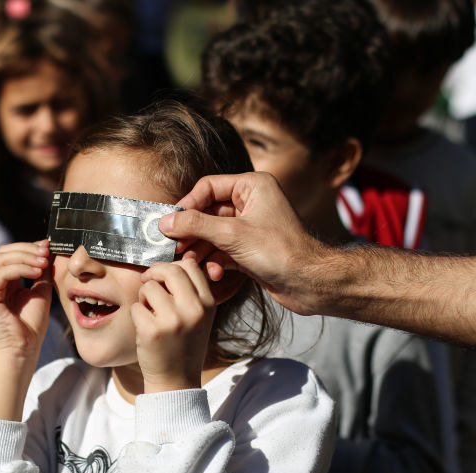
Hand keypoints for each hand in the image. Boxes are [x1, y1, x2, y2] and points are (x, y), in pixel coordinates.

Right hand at [0, 240, 52, 366]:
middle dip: (27, 249)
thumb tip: (48, 251)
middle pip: (4, 252)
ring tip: (43, 262)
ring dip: (25, 256)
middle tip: (46, 251)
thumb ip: (41, 272)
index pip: (10, 254)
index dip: (29, 247)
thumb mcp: (40, 292)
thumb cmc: (30, 327)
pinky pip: (1, 273)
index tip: (48, 245)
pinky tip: (36, 271)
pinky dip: (20, 268)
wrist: (22, 350)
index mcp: (2, 282)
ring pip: (2, 259)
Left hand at [132, 259, 215, 392]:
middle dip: (154, 274)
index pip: (190, 266)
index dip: (172, 267)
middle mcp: (194, 310)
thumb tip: (173, 262)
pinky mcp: (152, 331)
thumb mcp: (199, 316)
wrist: (176, 380)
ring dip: (144, 297)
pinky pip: (136, 306)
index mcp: (208, 303)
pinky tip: (144, 328)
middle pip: (169, 270)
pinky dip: (136, 315)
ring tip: (149, 313)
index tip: (163, 277)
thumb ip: (190, 291)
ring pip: (149, 287)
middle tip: (148, 284)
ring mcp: (173, 320)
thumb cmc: (184, 343)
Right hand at [159, 171, 332, 314]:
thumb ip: (196, 225)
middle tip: (173, 247)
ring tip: (190, 263)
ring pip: (213, 234)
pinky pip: (223, 250)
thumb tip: (165, 221)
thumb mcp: (232, 235)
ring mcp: (251, 227)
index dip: (187, 204)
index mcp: (253, 186)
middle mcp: (252, 203)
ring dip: (201, 250)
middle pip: (208, 212)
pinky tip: (214, 274)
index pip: (208, 187)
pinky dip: (215, 261)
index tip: (169, 223)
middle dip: (191, 232)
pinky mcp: (250, 249)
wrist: (310, 283)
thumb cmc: (280, 251)